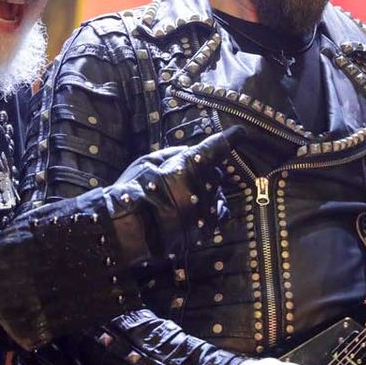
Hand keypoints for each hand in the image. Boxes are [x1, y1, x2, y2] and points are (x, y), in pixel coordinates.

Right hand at [106, 127, 243, 264]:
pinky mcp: (203, 231)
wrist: (125, 231)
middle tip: (185, 179)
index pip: (217, 147)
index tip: (239, 133)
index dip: (231, 138)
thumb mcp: (146, 162)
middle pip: (216, 175)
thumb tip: (189, 152)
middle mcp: (203, 186)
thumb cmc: (131, 191)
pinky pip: (217, 216)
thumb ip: (172, 155)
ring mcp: (205, 210)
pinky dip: (211, 210)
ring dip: (206, 193)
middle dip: (206, 174)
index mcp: (190, 164)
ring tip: (185, 199)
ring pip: (216, 195)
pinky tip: (200, 209)